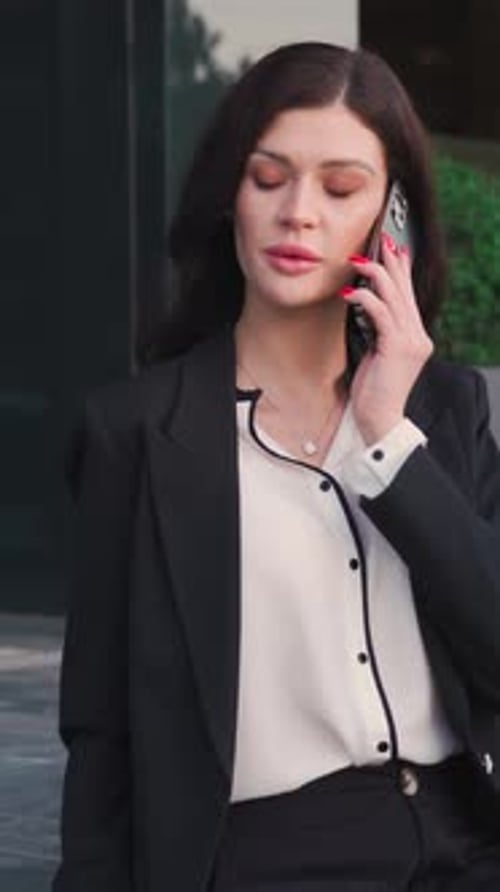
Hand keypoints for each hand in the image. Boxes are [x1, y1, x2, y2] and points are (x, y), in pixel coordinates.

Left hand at [340, 233, 433, 444]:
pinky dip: (363, 298)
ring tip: (356, 262)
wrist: (379, 420)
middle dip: (390, 262)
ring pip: (394, 295)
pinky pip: (380, 312)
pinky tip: (348, 292)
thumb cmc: (373, 392)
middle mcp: (418, 335)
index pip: (408, 295)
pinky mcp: (397, 347)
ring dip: (373, 274)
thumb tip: (366, 306)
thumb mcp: (377, 355)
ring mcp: (411, 341)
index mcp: (415, 337)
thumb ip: (378, 332)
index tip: (390, 248)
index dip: (401, 268)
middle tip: (376, 242)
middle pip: (404, 289)